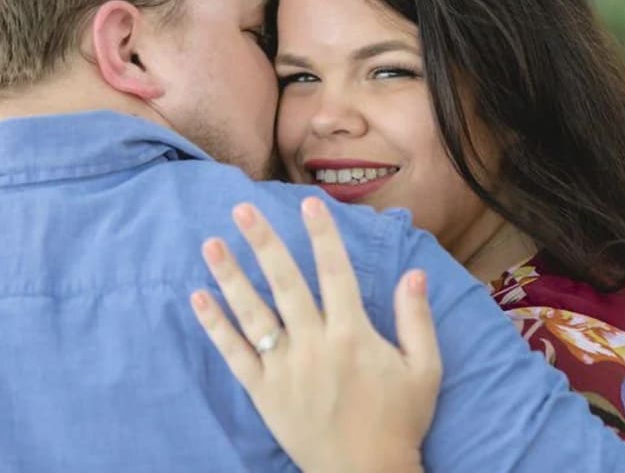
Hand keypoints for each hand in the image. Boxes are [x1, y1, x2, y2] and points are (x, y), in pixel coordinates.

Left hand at [189, 197, 441, 472]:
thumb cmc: (400, 421)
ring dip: (231, 276)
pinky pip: (235, 354)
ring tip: (211, 244)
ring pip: (253, 313)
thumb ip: (416, 319)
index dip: (322, 235)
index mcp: (353, 334)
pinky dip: (216, 326)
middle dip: (264, 243)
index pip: (335, 272)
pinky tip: (199, 299)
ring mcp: (285, 369)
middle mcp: (314, 344)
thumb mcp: (425, 369)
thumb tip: (414, 272)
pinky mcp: (264, 393)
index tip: (307, 203)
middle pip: (286, 283)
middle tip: (242, 209)